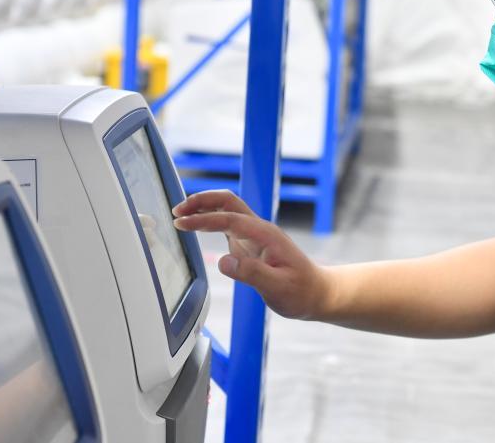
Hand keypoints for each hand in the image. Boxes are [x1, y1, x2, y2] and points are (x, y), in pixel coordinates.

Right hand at [173, 190, 331, 320]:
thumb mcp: (277, 287)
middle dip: (202, 201)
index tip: (181, 223)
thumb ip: (250, 273)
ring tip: (180, 215)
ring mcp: (254, 235)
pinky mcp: (250, 243)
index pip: (229, 219)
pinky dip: (210, 219)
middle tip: (177, 211)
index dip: (203, 219)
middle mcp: (259, 230)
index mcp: (265, 235)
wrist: (316, 293)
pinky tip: (196, 225)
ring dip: (204, 207)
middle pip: (228, 202)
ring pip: (227, 209)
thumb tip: (222, 261)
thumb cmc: (300, 291)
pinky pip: (227, 223)